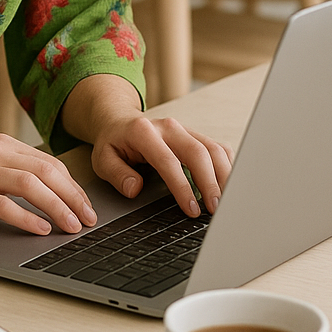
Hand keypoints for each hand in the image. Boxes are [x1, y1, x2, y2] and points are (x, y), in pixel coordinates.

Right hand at [0, 134, 97, 236]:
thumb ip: (12, 175)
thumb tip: (56, 198)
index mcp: (1, 144)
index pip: (49, 163)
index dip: (73, 186)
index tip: (86, 207)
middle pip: (45, 170)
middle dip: (72, 197)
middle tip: (87, 220)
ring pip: (29, 184)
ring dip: (56, 206)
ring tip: (70, 226)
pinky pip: (2, 204)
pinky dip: (25, 218)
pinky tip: (39, 230)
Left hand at [91, 112, 232, 217]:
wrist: (120, 121)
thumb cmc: (114, 143)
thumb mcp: (102, 159)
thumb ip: (117, 174)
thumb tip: (134, 189)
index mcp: (144, 132)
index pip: (169, 161)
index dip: (182, 187)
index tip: (191, 209)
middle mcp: (169, 127)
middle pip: (199, 152)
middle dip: (211, 183)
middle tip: (216, 209)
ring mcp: (185, 130)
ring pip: (213, 149)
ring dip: (224, 175)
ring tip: (227, 201)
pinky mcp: (195, 136)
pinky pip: (217, 148)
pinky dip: (227, 166)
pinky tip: (229, 185)